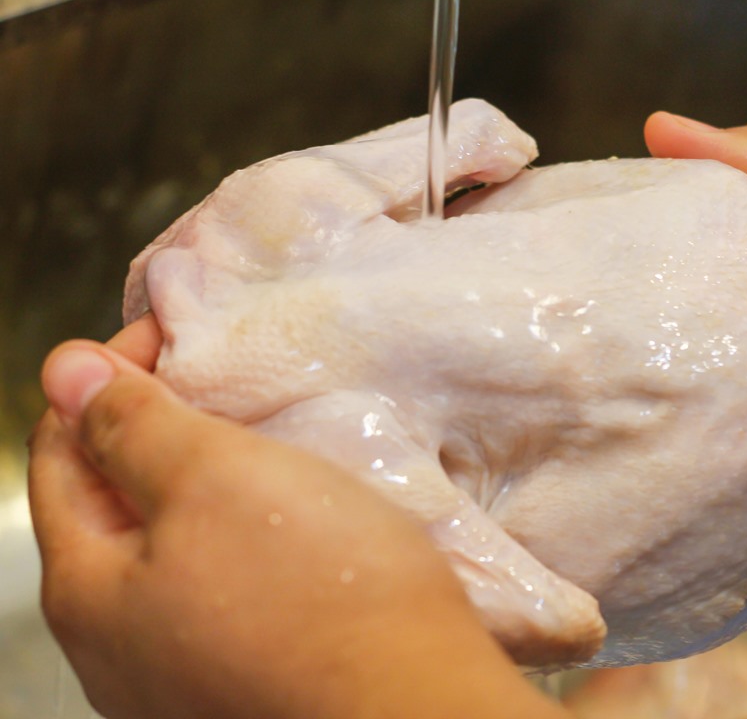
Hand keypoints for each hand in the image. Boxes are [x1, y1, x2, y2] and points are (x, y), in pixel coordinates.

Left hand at [29, 318, 565, 718]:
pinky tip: (291, 524)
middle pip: (112, 505)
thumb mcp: (216, 480)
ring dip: (204, 487)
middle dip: (156, 431)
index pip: (63, 449)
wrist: (417, 706)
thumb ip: (131, 425)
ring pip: (170, 550)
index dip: (109, 375)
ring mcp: (179, 677)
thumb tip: (64, 371)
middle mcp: (118, 648)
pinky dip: (241, 538)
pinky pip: (221, 589)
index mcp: (89, 591)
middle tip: (223, 381)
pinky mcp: (244, 683)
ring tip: (264, 445)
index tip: (175, 332)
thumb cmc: (323, 595)